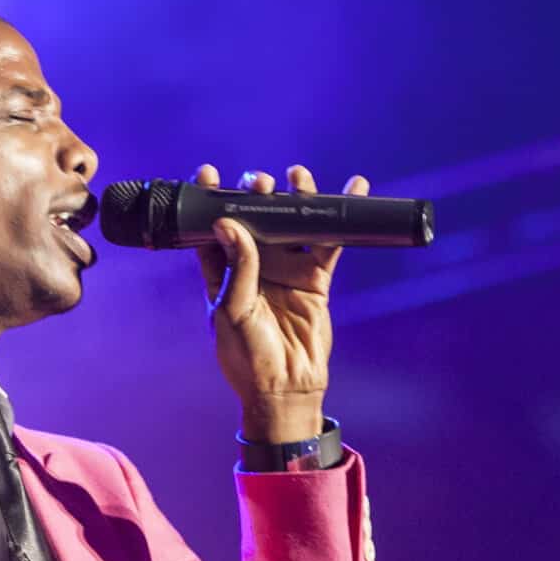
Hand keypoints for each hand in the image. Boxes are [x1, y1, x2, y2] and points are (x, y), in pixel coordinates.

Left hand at [195, 163, 369, 444]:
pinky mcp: (314, 277)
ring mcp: (285, 268)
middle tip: (258, 182)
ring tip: (297, 176)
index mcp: (222, 271)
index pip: (212, 227)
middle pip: (254, 217)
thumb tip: (227, 222)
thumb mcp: (232, 310)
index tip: (208, 172)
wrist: (285, 388)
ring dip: (294, 197)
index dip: (209, 198)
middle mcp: (253, 265)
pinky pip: (328, 241)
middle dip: (255, 194)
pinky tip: (351, 190)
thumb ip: (236, 267)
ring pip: (290, 223)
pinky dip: (340, 218)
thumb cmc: (246, 356)